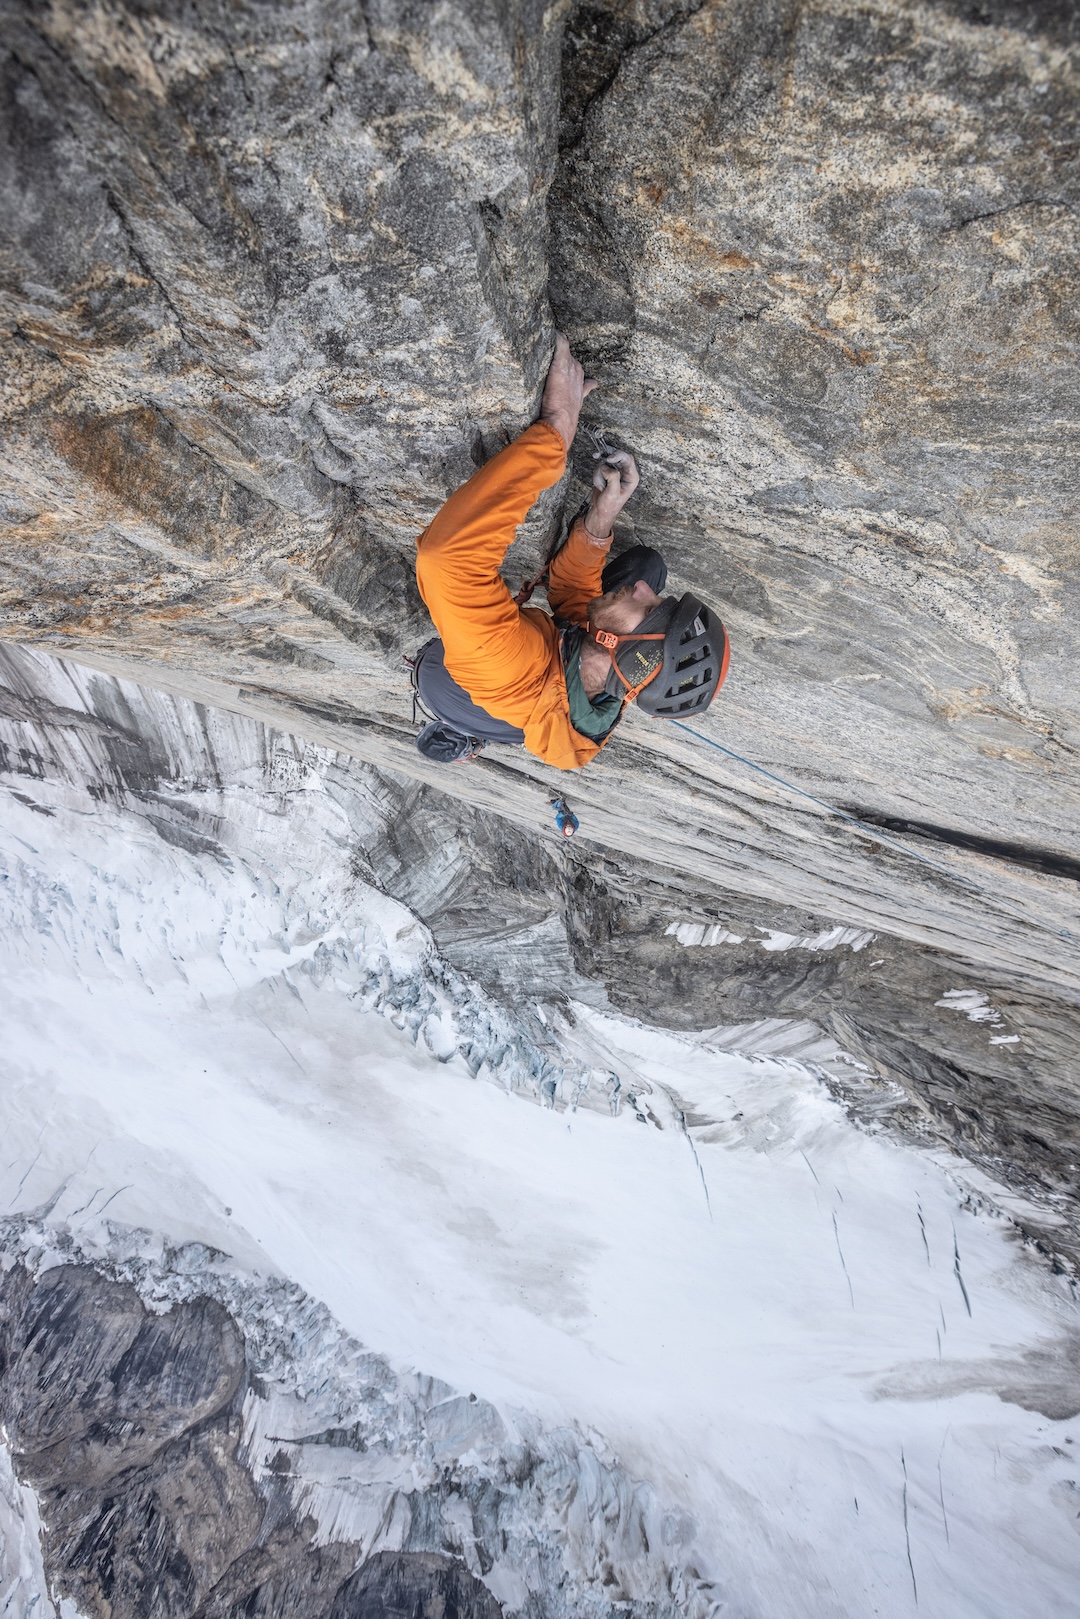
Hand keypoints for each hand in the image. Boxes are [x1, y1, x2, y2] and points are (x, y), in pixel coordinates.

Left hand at [539, 332, 596, 448]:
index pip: (572, 365)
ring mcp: (570, 366)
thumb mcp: (577, 402)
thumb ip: (584, 390)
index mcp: (581, 379)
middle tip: (546, 352)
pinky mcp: (561, 364)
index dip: (563, 364)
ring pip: (562, 350)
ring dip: (554, 347)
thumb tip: (594, 384)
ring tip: (544, 340)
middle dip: (557, 356)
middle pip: (566, 357)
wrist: (562, 419)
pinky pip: (560, 343)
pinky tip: (550, 332)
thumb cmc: (566, 414)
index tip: (555, 364)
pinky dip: (556, 337)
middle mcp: (578, 370)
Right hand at [585, 449, 638, 538]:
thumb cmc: (610, 505)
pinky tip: (598, 484)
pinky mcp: (608, 472)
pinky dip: (597, 474)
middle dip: (607, 459)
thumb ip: (613, 478)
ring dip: (600, 472)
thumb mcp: (613, 493)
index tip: (608, 459)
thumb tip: (607, 467)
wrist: (601, 510)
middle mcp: (625, 472)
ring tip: (601, 485)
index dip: (618, 455)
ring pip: (606, 461)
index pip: (628, 459)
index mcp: (632, 477)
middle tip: (597, 456)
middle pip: (617, 455)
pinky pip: (600, 466)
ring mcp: (616, 471)